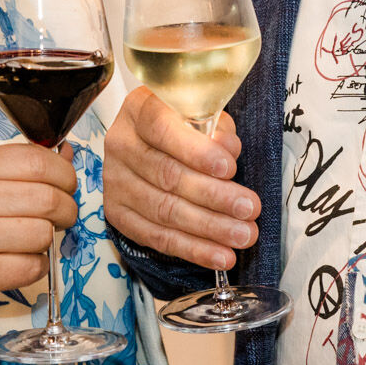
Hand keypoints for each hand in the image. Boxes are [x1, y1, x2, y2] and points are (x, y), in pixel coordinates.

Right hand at [0, 144, 77, 311]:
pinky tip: (23, 258)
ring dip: (49, 238)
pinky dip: (38, 264)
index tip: (67, 183)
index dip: (64, 173)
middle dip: (67, 208)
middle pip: (48, 199)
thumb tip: (67, 154)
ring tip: (34, 237)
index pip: (38, 162)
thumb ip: (20, 164)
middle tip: (62, 214)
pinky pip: (34, 267)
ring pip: (44, 234)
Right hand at [104, 86, 258, 271]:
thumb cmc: (186, 126)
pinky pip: (156, 237)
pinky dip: (192, 249)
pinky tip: (220, 255)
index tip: (229, 168)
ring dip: (209, 227)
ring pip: (164, 210)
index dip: (196, 151)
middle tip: (250, 209)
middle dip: (214, 196)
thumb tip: (227, 152)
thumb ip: (215, 130)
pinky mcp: (117, 213)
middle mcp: (120, 143)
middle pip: (167, 175)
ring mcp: (115, 181)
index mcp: (139, 109)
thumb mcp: (202, 115)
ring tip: (244, 235)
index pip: (163, 128)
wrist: (153, 143)